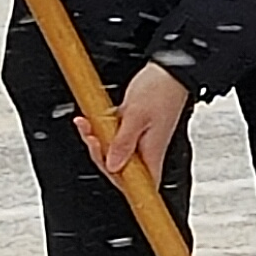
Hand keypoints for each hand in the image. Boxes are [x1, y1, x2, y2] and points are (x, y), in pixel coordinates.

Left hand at [89, 61, 190, 182]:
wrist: (168, 71)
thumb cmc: (161, 90)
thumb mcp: (137, 116)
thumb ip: (123, 142)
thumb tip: (113, 165)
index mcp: (152, 153)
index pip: (137, 185)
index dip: (119, 182)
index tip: (105, 168)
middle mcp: (146, 150)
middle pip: (118, 168)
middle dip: (99, 154)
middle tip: (91, 137)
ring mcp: (139, 140)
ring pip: (112, 152)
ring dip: (97, 140)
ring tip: (87, 125)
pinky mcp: (132, 129)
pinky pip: (113, 137)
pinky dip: (100, 129)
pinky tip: (92, 120)